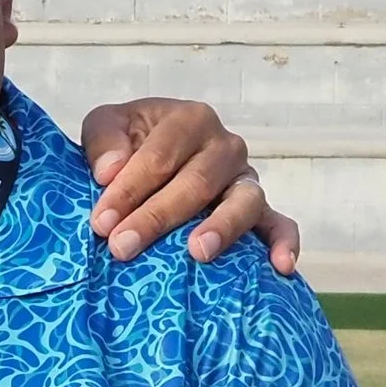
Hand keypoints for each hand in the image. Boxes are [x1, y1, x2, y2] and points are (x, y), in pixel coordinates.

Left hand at [78, 98, 299, 272]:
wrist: (151, 152)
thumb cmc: (128, 142)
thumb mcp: (107, 126)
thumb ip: (104, 140)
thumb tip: (109, 172)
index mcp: (189, 120)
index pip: (160, 156)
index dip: (129, 189)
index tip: (102, 222)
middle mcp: (224, 147)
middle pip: (196, 183)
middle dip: (157, 217)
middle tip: (123, 247)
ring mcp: (245, 179)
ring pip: (243, 201)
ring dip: (222, 227)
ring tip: (198, 252)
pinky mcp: (260, 210)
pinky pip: (279, 224)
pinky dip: (283, 242)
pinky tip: (281, 265)